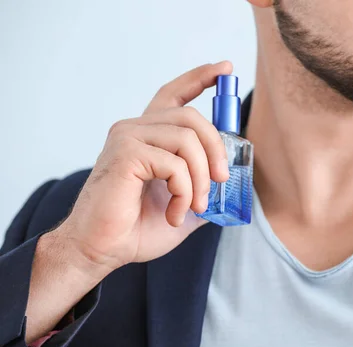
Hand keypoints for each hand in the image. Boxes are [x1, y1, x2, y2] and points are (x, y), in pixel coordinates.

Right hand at [54, 61, 232, 278]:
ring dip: (200, 179)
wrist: (103, 250)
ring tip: (194, 207)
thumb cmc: (136, 229)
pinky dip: (184, 192)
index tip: (225, 68)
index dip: (201, 78)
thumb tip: (228, 184)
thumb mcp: (183, 206)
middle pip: (192, 116)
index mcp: (149, 136)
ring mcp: (128, 137)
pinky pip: (174, 164)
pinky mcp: (125, 154)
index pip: (175, 94)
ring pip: (188, 139)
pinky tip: (174, 213)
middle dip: (216, 149)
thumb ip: (203, 188)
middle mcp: (136, 129)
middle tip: (220, 181)